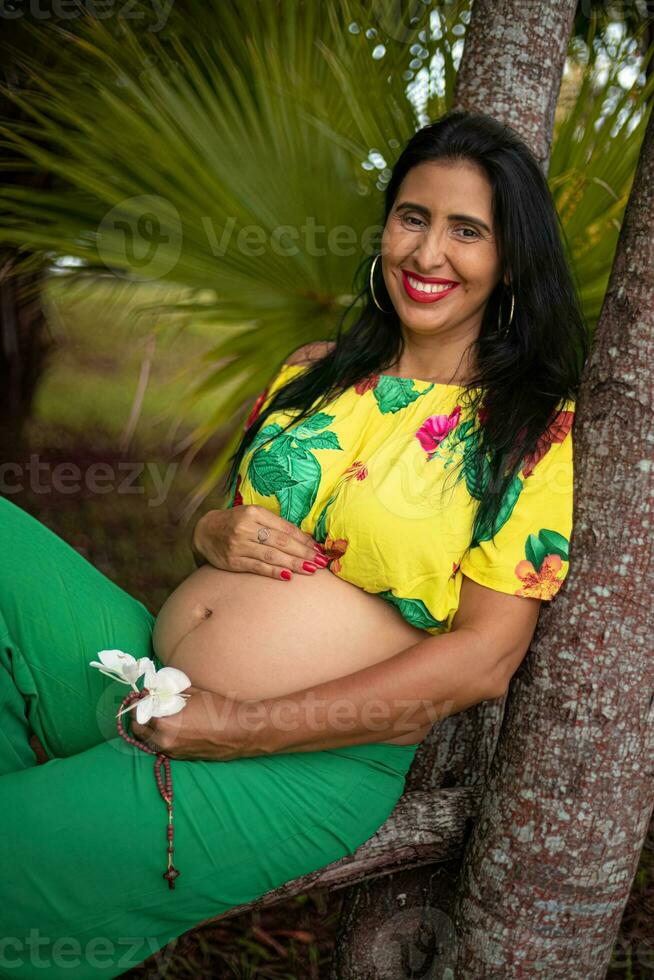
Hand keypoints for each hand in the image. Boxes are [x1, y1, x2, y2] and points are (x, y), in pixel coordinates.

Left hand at [130, 686, 265, 760]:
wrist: (239, 731)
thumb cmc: (218, 709)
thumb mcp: (193, 693)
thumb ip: (171, 690)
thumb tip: (157, 685)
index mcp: (165, 724)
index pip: (139, 714)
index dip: (139, 703)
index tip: (141, 695)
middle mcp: (165, 742)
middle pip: (138, 731)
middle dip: (139, 717)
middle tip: (144, 704)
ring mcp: (173, 752)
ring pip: (149, 741)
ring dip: (148, 728)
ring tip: (156, 714)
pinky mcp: (181, 757)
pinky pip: (161, 746)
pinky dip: (159, 736)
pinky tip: (170, 724)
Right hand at [191, 505, 328, 580]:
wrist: (204, 532)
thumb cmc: (235, 522)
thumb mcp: (253, 516)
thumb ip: (275, 525)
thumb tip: (305, 540)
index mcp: (254, 512)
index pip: (284, 528)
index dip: (303, 539)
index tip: (318, 548)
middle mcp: (246, 528)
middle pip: (280, 542)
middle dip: (303, 553)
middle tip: (321, 561)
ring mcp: (238, 545)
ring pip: (271, 556)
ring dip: (293, 563)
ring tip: (310, 569)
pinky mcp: (232, 561)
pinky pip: (257, 567)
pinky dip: (273, 572)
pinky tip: (288, 575)